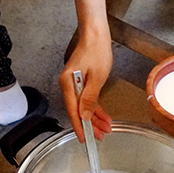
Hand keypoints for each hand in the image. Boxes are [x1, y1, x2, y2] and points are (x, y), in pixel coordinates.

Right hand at [59, 26, 113, 141]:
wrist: (96, 34)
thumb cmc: (96, 50)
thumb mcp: (97, 77)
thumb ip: (90, 98)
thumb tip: (84, 115)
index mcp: (68, 83)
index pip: (73, 110)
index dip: (79, 126)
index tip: (84, 138)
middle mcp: (68, 84)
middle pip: (78, 110)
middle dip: (90, 124)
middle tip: (100, 135)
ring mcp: (73, 83)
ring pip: (83, 106)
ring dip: (94, 117)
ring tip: (106, 127)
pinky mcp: (80, 80)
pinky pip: (86, 98)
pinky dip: (94, 107)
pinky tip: (103, 114)